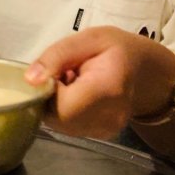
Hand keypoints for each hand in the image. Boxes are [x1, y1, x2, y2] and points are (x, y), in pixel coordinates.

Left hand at [25, 26, 174, 139]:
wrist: (144, 70)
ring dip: (58, 104)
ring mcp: (106, 131)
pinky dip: (66, 111)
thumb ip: (56, 56)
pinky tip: (78, 95)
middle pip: (58, 118)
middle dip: (51, 97)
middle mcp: (109, 117)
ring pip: (61, 124)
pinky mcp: (102, 136)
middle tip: (65, 75)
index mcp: (107, 89)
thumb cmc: (115, 49)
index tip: (57, 71)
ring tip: (73, 83)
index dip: (49, 90)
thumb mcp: (87, 39)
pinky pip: (70, 126)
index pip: (62, 105)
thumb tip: (30, 80)